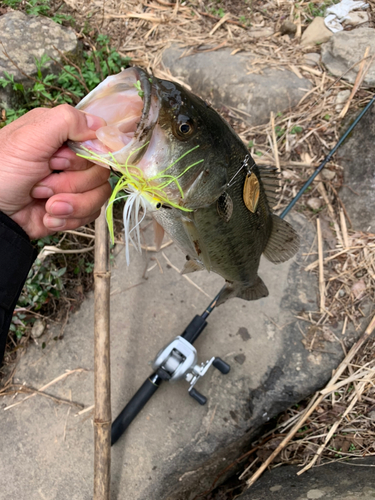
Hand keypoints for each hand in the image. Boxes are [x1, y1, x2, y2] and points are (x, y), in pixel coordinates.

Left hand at [0, 104, 111, 238]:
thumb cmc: (2, 173)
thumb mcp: (29, 137)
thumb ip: (66, 120)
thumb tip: (100, 125)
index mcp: (62, 135)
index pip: (98, 140)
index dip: (86, 155)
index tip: (60, 161)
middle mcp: (71, 158)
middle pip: (100, 170)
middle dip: (70, 182)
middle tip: (41, 182)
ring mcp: (74, 184)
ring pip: (99, 194)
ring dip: (71, 203)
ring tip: (45, 203)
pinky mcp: (75, 207)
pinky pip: (92, 213)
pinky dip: (69, 217)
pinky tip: (49, 215)